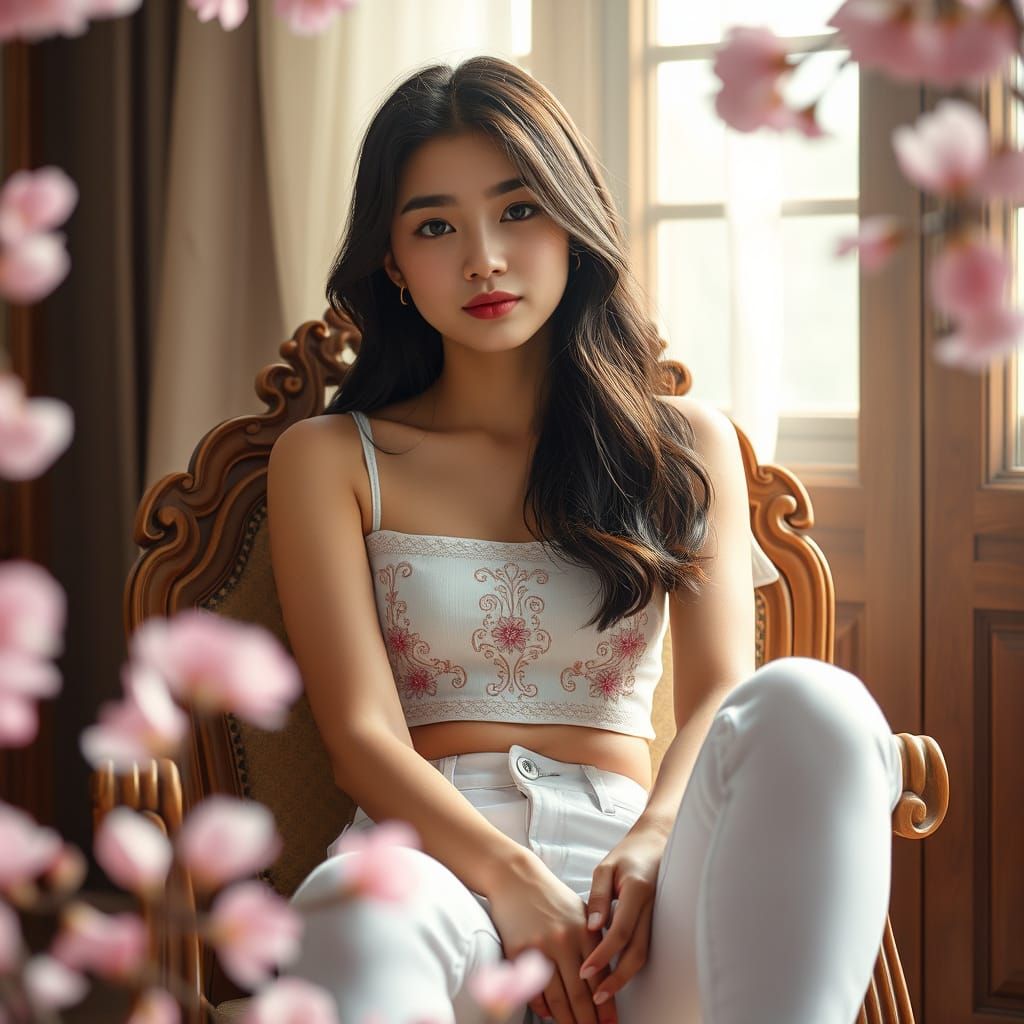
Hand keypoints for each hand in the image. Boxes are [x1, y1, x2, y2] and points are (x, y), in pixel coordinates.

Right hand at [486, 850, 619, 1023]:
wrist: (516, 877)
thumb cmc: (550, 895)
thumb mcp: (580, 912)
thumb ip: (593, 941)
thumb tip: (602, 979)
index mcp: (583, 931)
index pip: (599, 978)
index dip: (606, 1006)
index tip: (611, 1023)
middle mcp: (563, 941)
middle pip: (579, 994)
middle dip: (589, 1021)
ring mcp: (539, 948)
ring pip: (557, 998)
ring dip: (568, 1021)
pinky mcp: (518, 952)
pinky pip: (533, 989)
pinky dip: (542, 1006)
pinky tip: (550, 1015)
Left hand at [577, 824, 667, 1006]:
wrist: (656, 843)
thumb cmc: (629, 853)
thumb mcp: (606, 867)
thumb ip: (598, 896)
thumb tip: (592, 927)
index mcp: (636, 891)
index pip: (620, 931)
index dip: (603, 955)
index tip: (585, 971)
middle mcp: (649, 908)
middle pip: (636, 952)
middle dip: (617, 978)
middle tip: (595, 996)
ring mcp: (655, 916)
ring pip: (643, 954)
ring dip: (624, 977)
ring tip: (603, 993)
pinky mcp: (654, 921)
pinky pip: (643, 946)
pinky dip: (629, 965)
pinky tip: (614, 975)